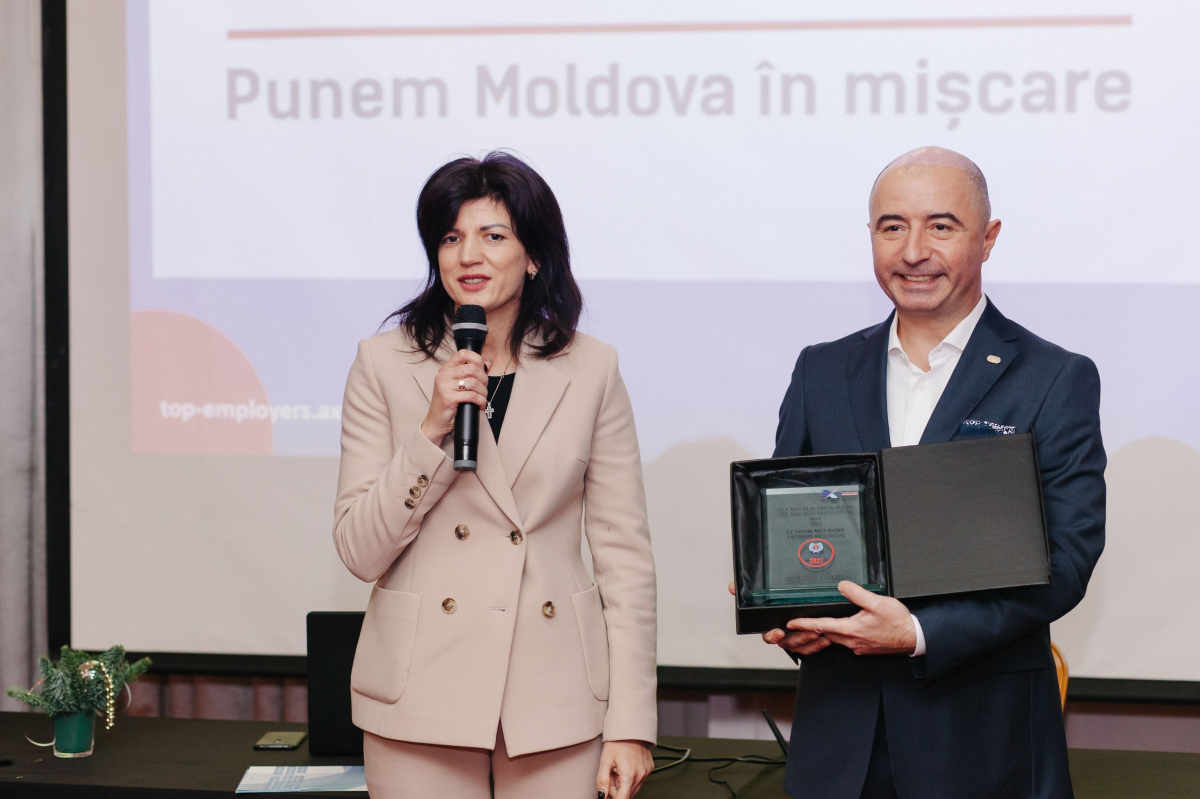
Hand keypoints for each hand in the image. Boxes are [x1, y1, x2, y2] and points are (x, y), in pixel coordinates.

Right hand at [420, 350, 490, 443]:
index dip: (477, 359)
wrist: (436, 422)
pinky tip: (480, 405)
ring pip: (473, 382)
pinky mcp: (448, 398)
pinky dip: (481, 401)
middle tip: (484, 389)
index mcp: (446, 369)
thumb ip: (472, 374)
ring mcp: (444, 386)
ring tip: (483, 398)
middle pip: (472, 368)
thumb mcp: (459, 386)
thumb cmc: (448, 404)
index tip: (482, 370)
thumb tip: (488, 363)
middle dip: (484, 379)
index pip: (463, 353)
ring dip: (483, 392)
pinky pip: (471, 396)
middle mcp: (443, 375)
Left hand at [597, 740, 653, 798]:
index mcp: (629, 775)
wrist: (631, 727)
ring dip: (624, 784)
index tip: (607, 796)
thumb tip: (602, 796)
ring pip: (633, 789)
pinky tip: (626, 767)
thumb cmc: (617, 741)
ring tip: (618, 769)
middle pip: (626, 795)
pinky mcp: (649, 769)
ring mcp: (646, 772)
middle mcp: (640, 776)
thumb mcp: (605, 761)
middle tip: (611, 775)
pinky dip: (631, 778)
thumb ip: (602, 781)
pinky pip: (639, 780)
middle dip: (616, 790)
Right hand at [729, 581, 828, 655]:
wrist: (797, 609)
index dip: (772, 635)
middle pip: (788, 642)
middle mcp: (783, 635)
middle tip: (809, 632)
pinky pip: (811, 649)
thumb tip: (732, 587)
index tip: (778, 632)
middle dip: (799, 638)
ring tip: (821, 633)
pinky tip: (826, 639)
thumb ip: (747, 593)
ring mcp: (795, 640)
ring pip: (801, 646)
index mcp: (771, 626)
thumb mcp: (762, 596)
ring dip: (810, 641)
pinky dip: (818, 645)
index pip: (768, 635)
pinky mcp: (807, 643)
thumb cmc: (776, 605)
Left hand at [784, 581, 916, 655]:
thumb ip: (857, 593)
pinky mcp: (864, 649)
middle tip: (799, 624)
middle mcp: (853, 641)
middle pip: (825, 634)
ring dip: (825, 632)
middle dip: (811, 629)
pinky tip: (841, 628)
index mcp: (852, 629)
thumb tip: (842, 586)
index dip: (804, 624)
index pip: (822, 626)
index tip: (791, 624)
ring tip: (816, 624)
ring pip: (835, 639)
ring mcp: (858, 647)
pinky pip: (846, 642)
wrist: (913, 638)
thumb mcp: (877, 602)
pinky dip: (839, 635)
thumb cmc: (898, 622)